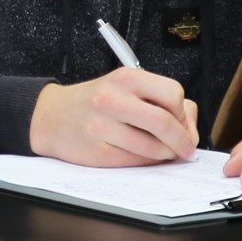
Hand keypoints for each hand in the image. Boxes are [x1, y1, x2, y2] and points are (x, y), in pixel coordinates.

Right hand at [30, 67, 198, 166]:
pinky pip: (136, 161)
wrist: (52, 116)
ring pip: (153, 147)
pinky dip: (147, 162)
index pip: (172, 94)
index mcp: (126, 78)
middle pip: (164, 122)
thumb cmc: (95, 102)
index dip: (183, 112)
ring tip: (165, 152)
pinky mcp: (99, 152)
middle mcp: (113, 99)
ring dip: (166, 154)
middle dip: (182, 140)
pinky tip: (145, 156)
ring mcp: (104, 127)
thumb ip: (158, 99)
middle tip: (186, 148)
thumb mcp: (124, 87)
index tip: (184, 123)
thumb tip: (189, 127)